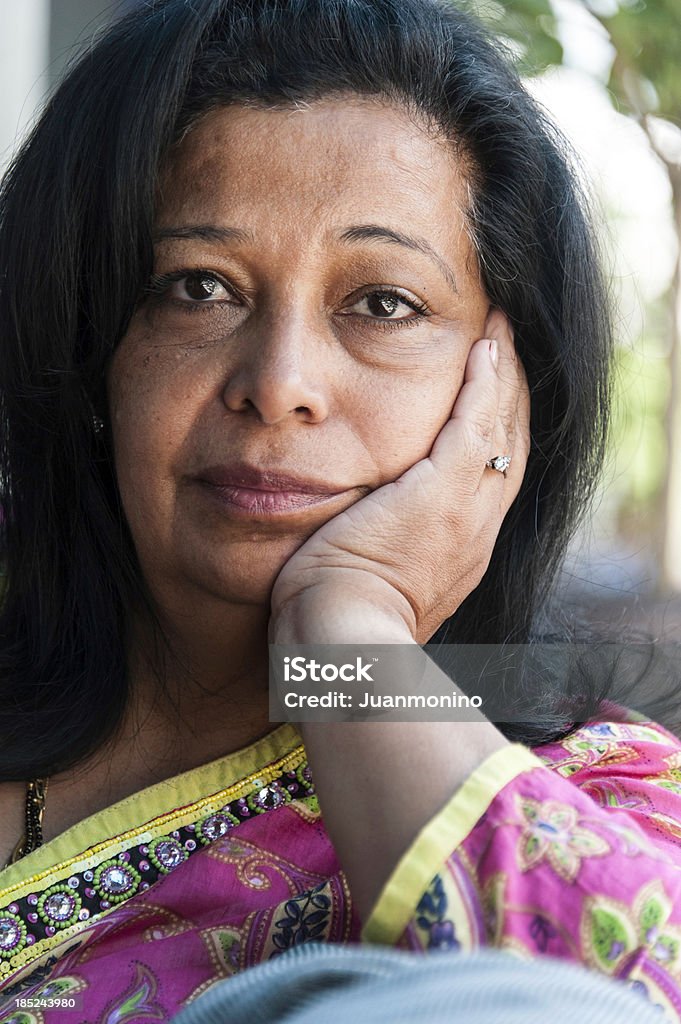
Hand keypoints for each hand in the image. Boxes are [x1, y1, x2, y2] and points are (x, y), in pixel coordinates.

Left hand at [270, 322, 529, 645]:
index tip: (492, 394)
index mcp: (459, 552)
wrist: (344, 647)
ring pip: (502, 430)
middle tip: (507, 347)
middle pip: (509, 448)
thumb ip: (379, 552)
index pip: (490, 478)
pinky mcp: (445, 495)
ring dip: (506, 375)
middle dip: (511, 394)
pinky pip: (476, 424)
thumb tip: (359, 534)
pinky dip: (486, 382)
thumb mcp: (372, 586)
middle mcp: (477, 532)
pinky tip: (486, 346)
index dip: (495, 430)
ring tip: (502, 330)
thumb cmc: (338, 626)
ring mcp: (467, 513)